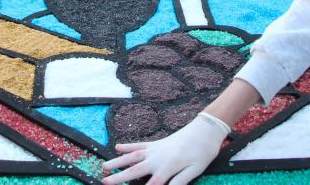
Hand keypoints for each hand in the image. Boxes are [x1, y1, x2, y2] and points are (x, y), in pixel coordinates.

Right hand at [101, 112, 229, 184]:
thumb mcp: (195, 170)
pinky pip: (139, 145)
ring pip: (132, 156)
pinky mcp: (156, 144)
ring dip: (117, 161)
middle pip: (135, 170)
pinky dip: (127, 146)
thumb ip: (179, 181)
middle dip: (119, 177)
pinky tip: (117, 147)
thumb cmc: (202, 152)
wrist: (205, 130)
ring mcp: (155, 149)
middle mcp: (158, 158)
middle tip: (105, 182)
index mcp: (168, 167)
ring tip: (104, 166)